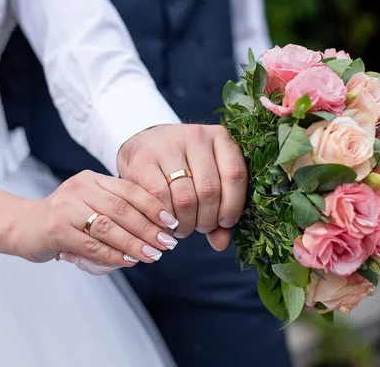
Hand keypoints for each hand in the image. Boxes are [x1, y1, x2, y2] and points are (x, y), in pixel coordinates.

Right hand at [9, 170, 178, 273]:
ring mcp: (66, 208)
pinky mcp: (56, 230)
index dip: (153, 206)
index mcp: (93, 180)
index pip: (129, 189)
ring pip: (108, 227)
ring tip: (152, 255)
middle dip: (148, 228)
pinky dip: (112, 254)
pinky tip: (128, 260)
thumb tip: (157, 228)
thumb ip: (116, 209)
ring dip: (134, 243)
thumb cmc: (65, 218)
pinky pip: (91, 244)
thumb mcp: (90, 203)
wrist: (23, 226)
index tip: (172, 222)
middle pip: (122, 209)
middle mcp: (80, 189)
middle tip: (167, 243)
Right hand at [117, 124, 246, 250]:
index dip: (233, 206)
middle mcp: (195, 136)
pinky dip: (165, 218)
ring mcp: (168, 145)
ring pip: (186, 198)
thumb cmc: (183, 167)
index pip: (235, 175)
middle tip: (200, 228)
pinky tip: (167, 222)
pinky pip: (160, 198)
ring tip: (183, 228)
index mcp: (219, 137)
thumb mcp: (206, 178)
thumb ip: (219, 209)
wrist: (144, 145)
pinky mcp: (143, 159)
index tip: (224, 223)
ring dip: (186, 223)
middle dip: (206, 219)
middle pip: (209, 190)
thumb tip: (221, 244)